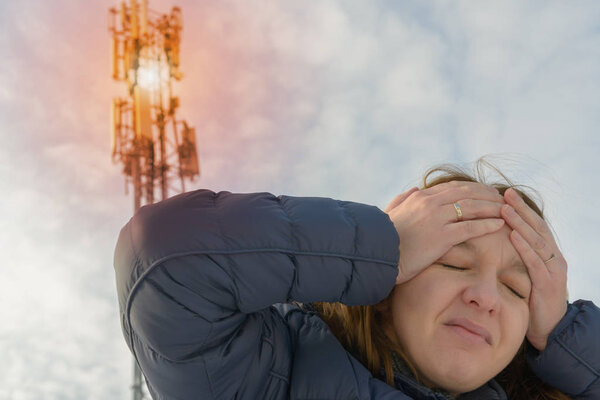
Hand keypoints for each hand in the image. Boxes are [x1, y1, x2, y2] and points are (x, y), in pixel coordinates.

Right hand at [384, 181, 505, 284]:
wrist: (377, 256)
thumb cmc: (382, 239)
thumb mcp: (391, 212)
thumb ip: (402, 200)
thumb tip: (413, 190)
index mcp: (419, 197)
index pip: (453, 187)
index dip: (473, 189)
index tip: (485, 192)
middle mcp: (430, 203)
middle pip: (467, 193)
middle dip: (487, 195)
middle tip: (502, 198)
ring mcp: (436, 218)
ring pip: (472, 208)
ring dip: (492, 207)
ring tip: (507, 210)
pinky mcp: (441, 236)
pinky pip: (471, 227)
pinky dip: (488, 224)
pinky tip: (500, 224)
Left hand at [501, 188, 567, 350]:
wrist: (549, 330)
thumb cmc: (531, 300)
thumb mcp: (523, 274)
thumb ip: (516, 257)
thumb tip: (496, 239)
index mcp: (548, 253)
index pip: (533, 225)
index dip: (520, 209)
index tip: (504, 193)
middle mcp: (554, 257)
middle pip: (536, 227)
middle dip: (520, 209)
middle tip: (505, 193)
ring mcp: (554, 269)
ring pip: (537, 241)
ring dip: (520, 224)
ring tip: (505, 209)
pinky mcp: (549, 284)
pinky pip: (536, 262)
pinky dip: (525, 247)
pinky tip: (513, 236)